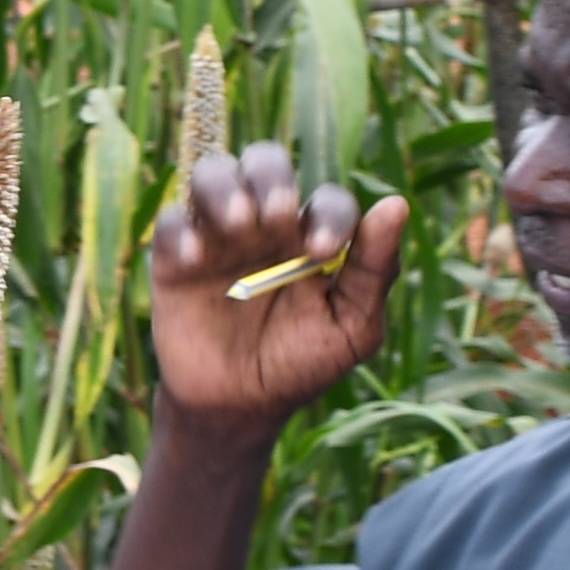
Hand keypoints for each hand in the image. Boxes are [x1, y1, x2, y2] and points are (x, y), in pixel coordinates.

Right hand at [142, 144, 401, 434]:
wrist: (240, 408)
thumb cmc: (302, 364)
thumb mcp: (352, 327)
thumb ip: (375, 269)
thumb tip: (398, 204)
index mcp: (311, 235)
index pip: (326, 199)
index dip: (329, 214)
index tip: (322, 253)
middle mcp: (264, 225)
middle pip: (265, 161)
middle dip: (271, 177)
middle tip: (275, 217)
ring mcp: (218, 237)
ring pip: (213, 173)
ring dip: (224, 187)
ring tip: (237, 224)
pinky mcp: (174, 259)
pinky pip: (172, 222)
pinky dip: (181, 230)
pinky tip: (195, 260)